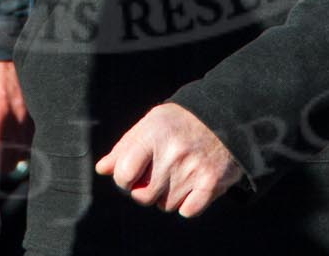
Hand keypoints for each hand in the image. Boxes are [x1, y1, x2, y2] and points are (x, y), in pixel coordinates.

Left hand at [94, 102, 243, 217]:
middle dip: (145, 191)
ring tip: (176, 176)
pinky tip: (190, 187)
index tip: (131, 175)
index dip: (123, 180)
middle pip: (144, 196)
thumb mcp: (151, 123)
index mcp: (153, 135)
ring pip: (165, 205)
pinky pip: (187, 211)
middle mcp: (172, 153)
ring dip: (167, 197)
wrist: (226, 116)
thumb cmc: (181, 122)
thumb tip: (102, 169)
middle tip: (154, 178)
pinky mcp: (212, 183)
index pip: (124, 174)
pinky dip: (187, 205)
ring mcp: (193, 170)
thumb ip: (125, 146)